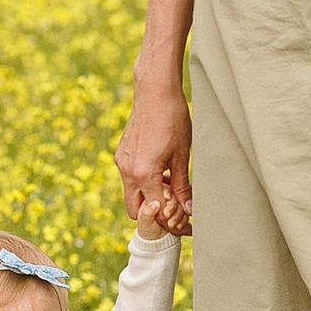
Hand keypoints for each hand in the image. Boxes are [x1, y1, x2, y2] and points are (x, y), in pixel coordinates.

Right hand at [116, 80, 191, 234]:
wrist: (155, 91)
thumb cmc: (172, 119)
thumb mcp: (181, 156)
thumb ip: (182, 186)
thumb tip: (188, 209)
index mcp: (142, 174)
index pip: (153, 212)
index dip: (170, 220)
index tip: (184, 220)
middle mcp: (127, 170)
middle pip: (135, 210)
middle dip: (154, 214)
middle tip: (175, 207)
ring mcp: (121, 161)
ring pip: (132, 194)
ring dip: (149, 197)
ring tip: (171, 186)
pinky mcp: (121, 154)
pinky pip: (129, 178)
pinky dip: (143, 183)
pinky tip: (161, 171)